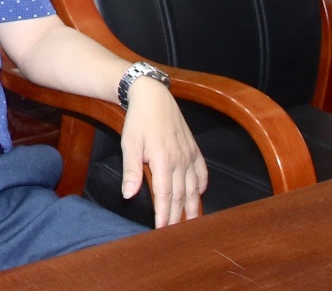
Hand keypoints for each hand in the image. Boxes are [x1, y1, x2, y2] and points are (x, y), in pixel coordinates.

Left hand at [118, 76, 206, 226]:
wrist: (153, 96)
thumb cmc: (139, 120)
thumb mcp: (129, 144)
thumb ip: (131, 171)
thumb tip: (129, 195)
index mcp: (163, 160)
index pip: (164, 196)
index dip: (163, 215)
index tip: (161, 230)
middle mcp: (180, 160)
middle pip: (180, 196)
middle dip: (177, 217)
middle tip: (175, 234)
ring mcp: (189, 154)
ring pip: (194, 187)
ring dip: (192, 206)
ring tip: (191, 223)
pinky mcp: (194, 148)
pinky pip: (202, 171)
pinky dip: (202, 185)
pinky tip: (200, 194)